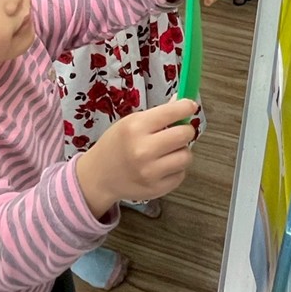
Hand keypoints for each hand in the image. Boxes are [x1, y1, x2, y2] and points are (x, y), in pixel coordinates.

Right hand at [75, 99, 197, 217]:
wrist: (99, 175)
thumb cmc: (116, 144)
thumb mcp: (130, 122)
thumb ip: (158, 114)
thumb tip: (183, 102)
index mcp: (136, 127)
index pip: (171, 112)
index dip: (186, 107)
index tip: (190, 105)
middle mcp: (144, 150)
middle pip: (184, 134)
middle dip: (186, 130)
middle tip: (179, 131)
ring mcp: (150, 172)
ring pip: (186, 156)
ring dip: (182, 151)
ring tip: (169, 150)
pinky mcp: (156, 189)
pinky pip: (181, 174)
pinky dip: (176, 168)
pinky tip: (163, 165)